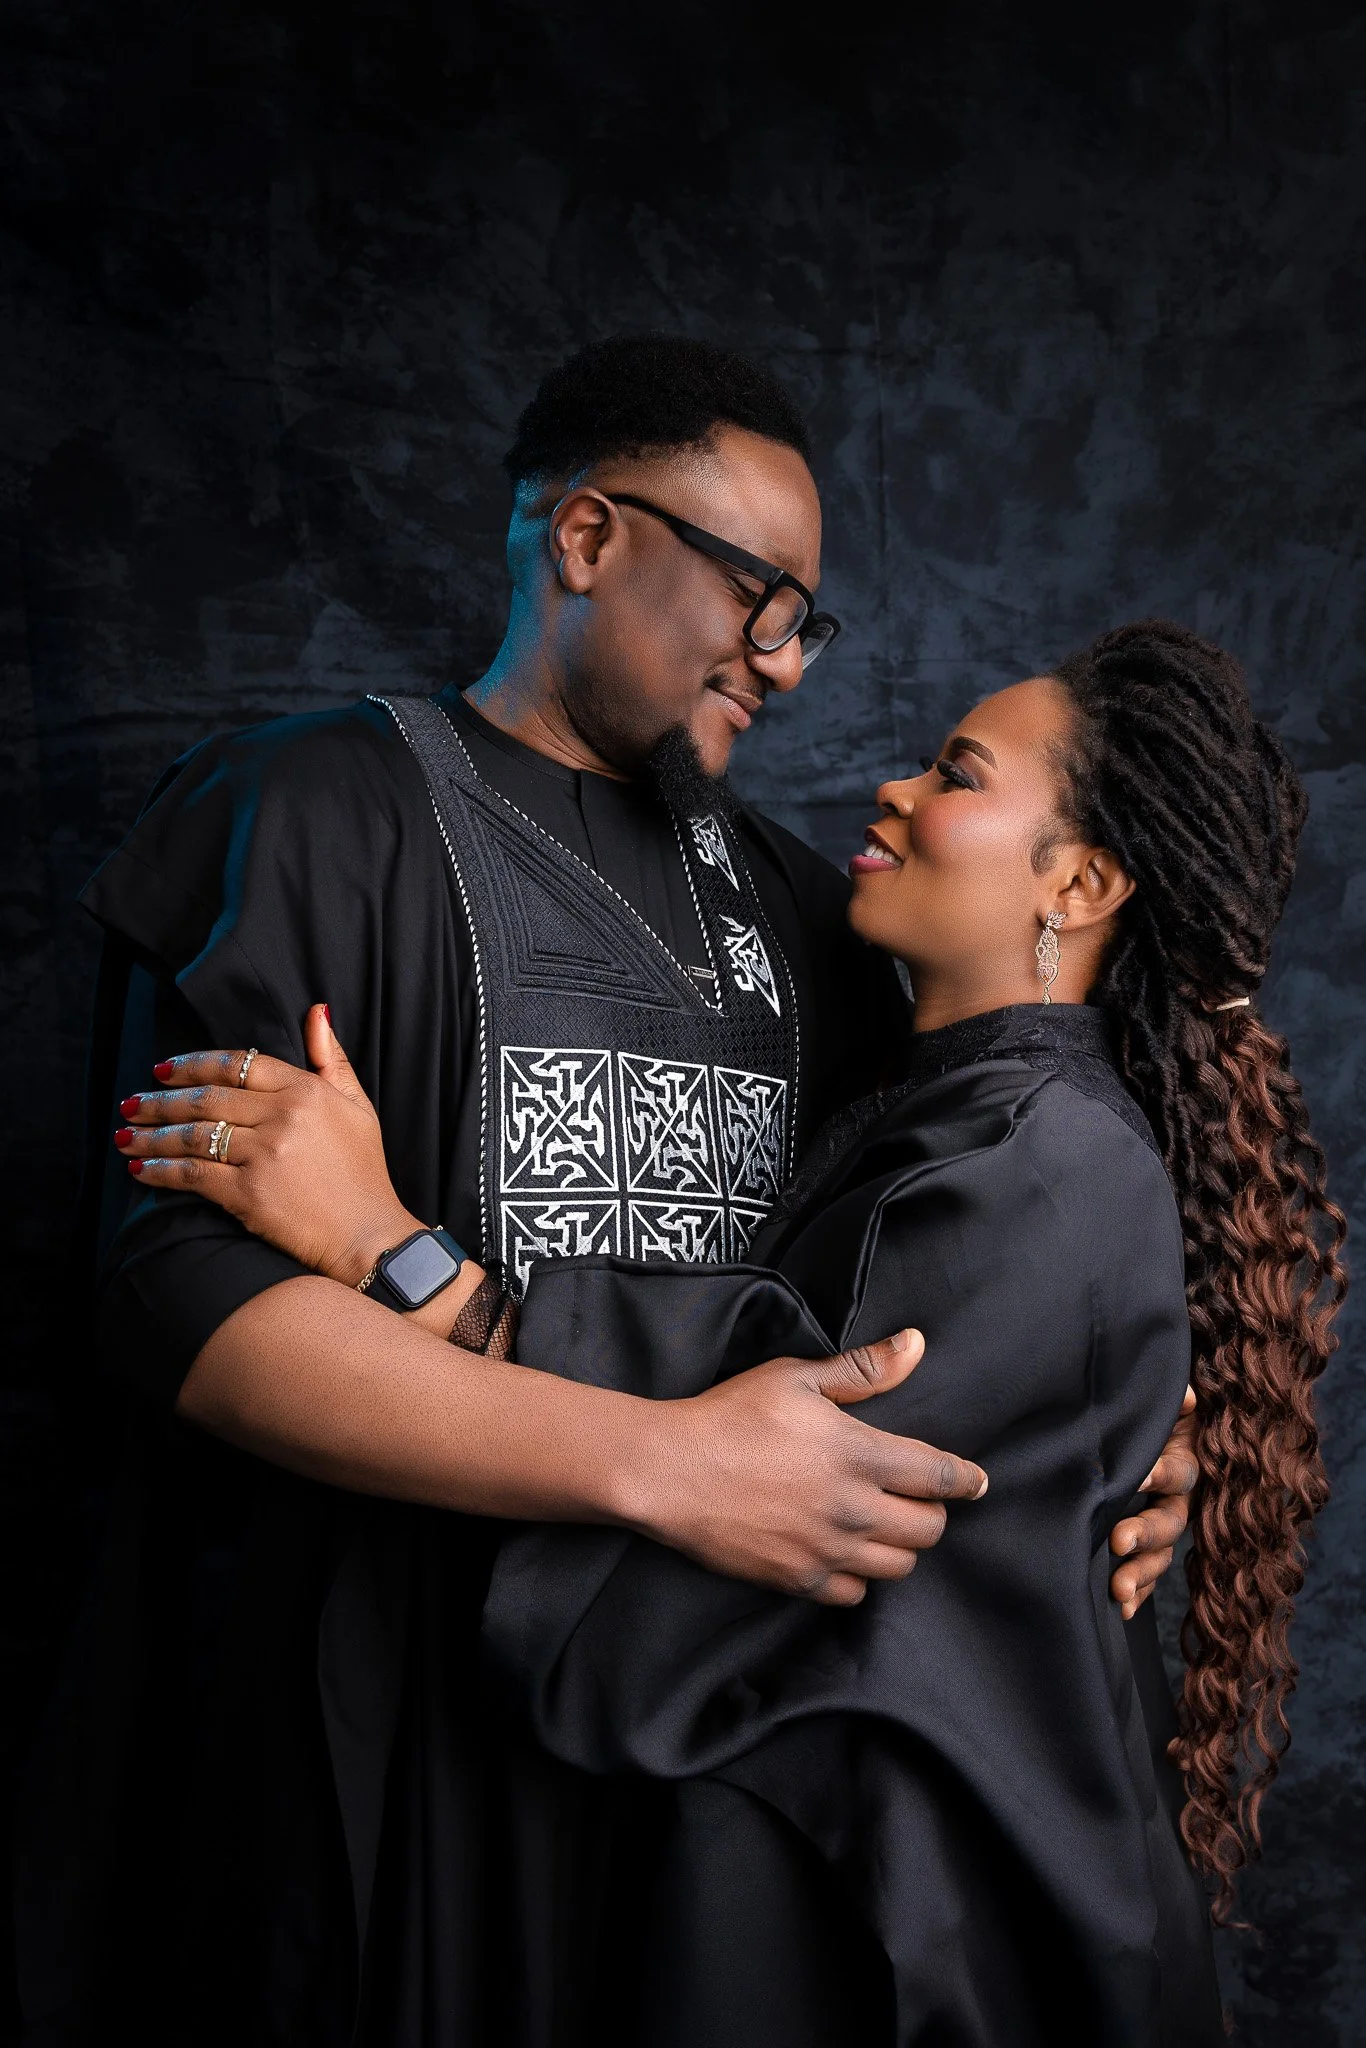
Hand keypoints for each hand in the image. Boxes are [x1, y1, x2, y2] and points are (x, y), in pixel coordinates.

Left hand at [113, 1006, 419, 1287]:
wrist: (369, 1235)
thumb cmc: (363, 1172)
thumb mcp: (358, 1106)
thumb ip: (332, 1059)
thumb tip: (315, 1011)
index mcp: (306, 1090)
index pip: (237, 1064)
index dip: (194, 1064)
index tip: (163, 1069)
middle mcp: (283, 1116)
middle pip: (207, 1098)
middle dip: (161, 1100)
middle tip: (131, 1102)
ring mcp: (264, 1154)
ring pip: (193, 1134)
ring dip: (152, 1134)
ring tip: (125, 1133)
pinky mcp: (248, 1192)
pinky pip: (193, 1173)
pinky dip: (161, 1170)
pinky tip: (141, 1167)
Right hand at [626, 1328, 989, 1605]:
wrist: (668, 1471)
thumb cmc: (730, 1415)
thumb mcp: (796, 1379)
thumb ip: (863, 1370)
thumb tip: (917, 1345)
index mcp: (859, 1454)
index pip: (939, 1476)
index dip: (967, 1480)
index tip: (978, 1482)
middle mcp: (853, 1508)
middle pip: (929, 1529)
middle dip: (932, 1513)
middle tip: (916, 1499)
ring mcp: (826, 1549)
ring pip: (898, 1565)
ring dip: (900, 1546)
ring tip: (883, 1525)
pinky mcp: (798, 1579)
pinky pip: (854, 1594)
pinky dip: (860, 1576)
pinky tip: (846, 1552)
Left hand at [1109, 1385, 1197, 1618]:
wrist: (1152, 1431)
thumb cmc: (1156, 1417)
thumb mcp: (1167, 1406)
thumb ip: (1176, 1402)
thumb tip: (1186, 1396)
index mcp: (1185, 1463)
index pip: (1179, 1472)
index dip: (1161, 1474)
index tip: (1141, 1477)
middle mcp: (1180, 1500)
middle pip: (1169, 1522)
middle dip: (1145, 1533)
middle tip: (1119, 1541)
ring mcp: (1166, 1527)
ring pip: (1160, 1555)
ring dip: (1140, 1575)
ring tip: (1118, 1591)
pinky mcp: (1150, 1547)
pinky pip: (1148, 1574)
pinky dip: (1137, 1593)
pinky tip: (1120, 1609)